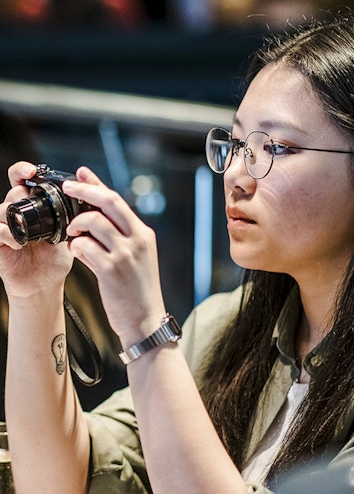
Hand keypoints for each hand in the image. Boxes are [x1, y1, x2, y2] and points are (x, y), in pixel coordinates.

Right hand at [0, 162, 72, 298]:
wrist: (46, 284)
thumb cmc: (57, 258)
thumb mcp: (70, 232)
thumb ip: (77, 215)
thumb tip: (91, 197)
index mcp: (35, 206)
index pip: (22, 179)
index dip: (23, 170)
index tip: (32, 171)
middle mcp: (19, 213)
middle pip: (13, 191)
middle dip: (21, 193)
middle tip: (30, 201)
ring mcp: (7, 227)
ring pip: (2, 208)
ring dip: (14, 215)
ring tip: (30, 232)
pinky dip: (7, 234)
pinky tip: (20, 244)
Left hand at [63, 167, 165, 341]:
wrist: (145, 320)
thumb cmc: (137, 290)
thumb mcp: (136, 258)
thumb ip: (118, 237)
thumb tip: (90, 219)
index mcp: (144, 234)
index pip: (118, 201)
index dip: (97, 184)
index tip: (81, 174)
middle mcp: (138, 240)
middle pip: (109, 202)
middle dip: (84, 191)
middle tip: (68, 188)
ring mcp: (125, 254)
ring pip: (94, 222)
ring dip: (77, 224)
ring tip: (72, 232)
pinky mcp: (111, 270)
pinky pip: (85, 247)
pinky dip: (76, 246)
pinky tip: (76, 251)